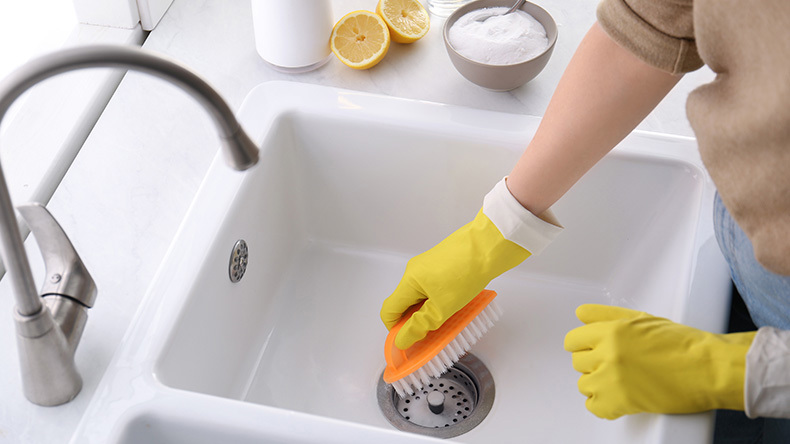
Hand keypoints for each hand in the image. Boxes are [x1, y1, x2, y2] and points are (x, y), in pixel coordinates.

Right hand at [380, 178, 562, 349]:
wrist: (491, 243)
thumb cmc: (466, 273)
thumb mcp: (442, 306)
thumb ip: (420, 325)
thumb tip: (400, 340)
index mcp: (409, 281)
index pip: (389, 310)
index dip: (395, 329)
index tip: (411, 342)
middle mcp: (414, 271)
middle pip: (405, 303)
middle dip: (415, 322)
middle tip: (435, 335)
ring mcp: (429, 266)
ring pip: (421, 296)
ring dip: (430, 311)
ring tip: (450, 321)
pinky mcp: (444, 263)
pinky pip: (433, 287)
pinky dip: (440, 300)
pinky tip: (458, 305)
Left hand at [564, 304, 755, 418]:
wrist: (708, 368)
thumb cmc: (682, 343)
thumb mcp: (641, 319)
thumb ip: (606, 315)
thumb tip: (581, 314)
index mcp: (611, 331)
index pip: (573, 340)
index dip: (583, 345)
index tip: (591, 350)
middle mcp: (608, 354)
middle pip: (578, 363)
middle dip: (593, 363)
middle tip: (614, 365)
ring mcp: (612, 379)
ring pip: (584, 385)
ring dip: (598, 384)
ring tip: (619, 381)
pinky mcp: (622, 402)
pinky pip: (594, 407)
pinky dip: (604, 405)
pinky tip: (618, 398)